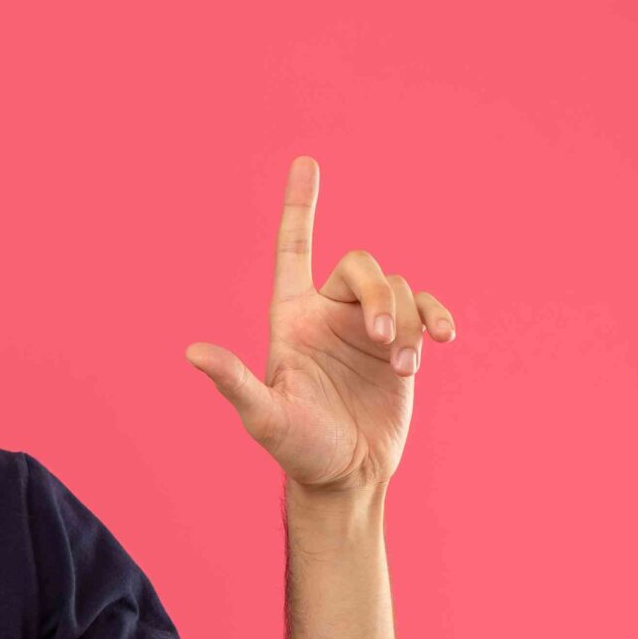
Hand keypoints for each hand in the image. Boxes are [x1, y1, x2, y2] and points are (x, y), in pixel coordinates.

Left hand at [183, 156, 457, 493]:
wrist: (346, 476)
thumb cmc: (298, 450)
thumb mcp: (265, 417)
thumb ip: (235, 383)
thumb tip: (192, 354)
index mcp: (292, 319)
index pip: (294, 250)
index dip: (300, 206)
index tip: (307, 162)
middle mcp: (329, 314)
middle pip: (360, 266)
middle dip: (377, 299)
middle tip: (384, 346)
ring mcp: (367, 328)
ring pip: (397, 289)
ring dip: (408, 323)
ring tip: (404, 368)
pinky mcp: (404, 345)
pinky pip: (426, 308)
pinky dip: (438, 317)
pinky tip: (446, 339)